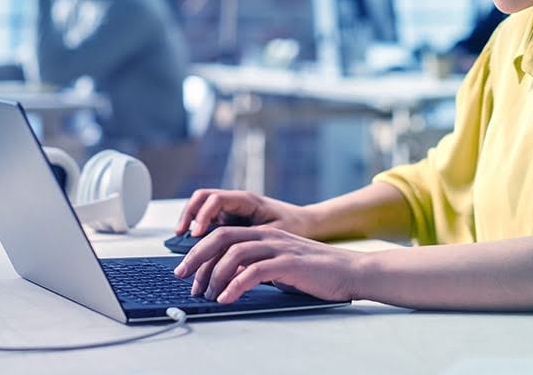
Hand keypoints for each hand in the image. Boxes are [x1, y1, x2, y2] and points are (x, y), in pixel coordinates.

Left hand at [172, 226, 363, 303]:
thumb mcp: (280, 265)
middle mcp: (268, 236)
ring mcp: (278, 248)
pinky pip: (254, 272)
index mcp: (264, 234)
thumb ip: (257, 267)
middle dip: (197, 257)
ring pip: (234, 253)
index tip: (186, 271)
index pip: (222, 236)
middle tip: (183, 277)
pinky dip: (235, 285)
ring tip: (207, 294)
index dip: (200, 252)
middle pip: (221, 238)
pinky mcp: (289, 263)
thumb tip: (230, 281)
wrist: (350, 271)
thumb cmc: (317, 272)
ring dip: (215, 275)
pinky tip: (226, 298)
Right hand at [175, 189, 316, 237]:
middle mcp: (235, 202)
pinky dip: (199, 232)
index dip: (203, 215)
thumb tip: (231, 260)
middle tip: (179, 235)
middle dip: (188, 216)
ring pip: (201, 209)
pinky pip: (208, 222)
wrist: (306, 223)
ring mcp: (231, 210)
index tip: (197, 233)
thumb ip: (252, 243)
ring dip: (189, 223)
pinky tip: (196, 249)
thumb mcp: (274, 234)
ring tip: (181, 242)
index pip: (216, 199)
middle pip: (201, 199)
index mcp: (247, 200)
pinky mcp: (230, 221)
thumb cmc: (294, 226)